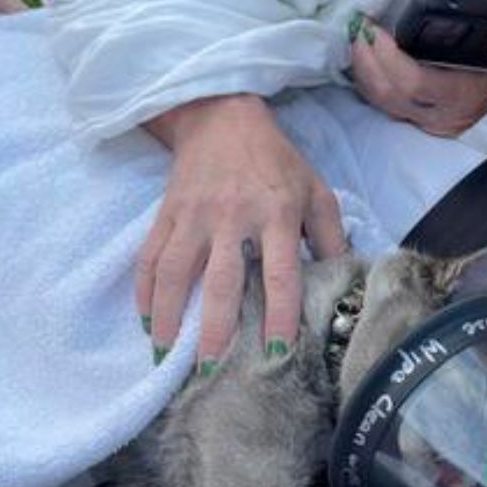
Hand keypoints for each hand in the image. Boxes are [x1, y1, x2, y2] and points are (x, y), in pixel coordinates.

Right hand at [140, 96, 348, 366]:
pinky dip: (143, 289)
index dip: (279, 316)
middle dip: (213, 329)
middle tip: (208, 370)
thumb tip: (342, 280)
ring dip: (167, 316)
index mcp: (277, 214)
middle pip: (220, 282)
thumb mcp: (315, 191)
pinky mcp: (167, 212)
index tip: (276, 352)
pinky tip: (144, 319)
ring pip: (174, 272)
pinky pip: (150, 255)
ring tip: (164, 354)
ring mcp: (194, 215)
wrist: (221, 116)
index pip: (280, 275)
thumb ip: (330, 237)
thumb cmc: (276, 161)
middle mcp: (233, 217)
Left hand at [347, 13, 486, 136]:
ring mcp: (432, 125)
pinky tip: (365, 66)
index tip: (374, 27)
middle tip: (357, 27)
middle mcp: (443, 116)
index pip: (414, 81)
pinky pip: (388, 108)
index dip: (387, 55)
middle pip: (389, 94)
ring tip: (356, 42)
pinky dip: (371, 85)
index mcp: (464, 95)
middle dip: (366, 59)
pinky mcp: (425, 126)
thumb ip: (477, 32)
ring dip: (363, 72)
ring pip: (383, 104)